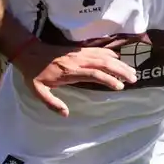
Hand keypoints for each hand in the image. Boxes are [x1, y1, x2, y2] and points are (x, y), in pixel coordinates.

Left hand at [9, 40, 137, 117]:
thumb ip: (52, 102)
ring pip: (104, 56)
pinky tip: (118, 59)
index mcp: (70, 71)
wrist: (29, 52)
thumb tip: (66, 114)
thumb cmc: (34, 73)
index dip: (108, 79)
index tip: (119, 87)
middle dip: (121, 70)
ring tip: (132, 71)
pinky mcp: (80, 49)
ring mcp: (80, 53)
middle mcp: (78, 60)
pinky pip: (99, 50)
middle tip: (134, 79)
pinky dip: (110, 54)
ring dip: (119, 63)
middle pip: (104, 63)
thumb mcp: (38, 91)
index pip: (94, 74)